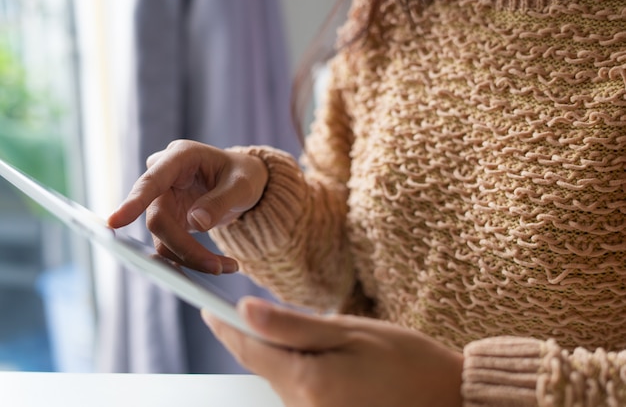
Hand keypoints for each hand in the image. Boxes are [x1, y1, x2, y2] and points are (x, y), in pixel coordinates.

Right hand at [107, 140, 267, 273]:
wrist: (245, 181)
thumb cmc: (244, 174)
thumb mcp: (242, 184)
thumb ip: (220, 200)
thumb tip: (196, 223)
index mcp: (181, 157)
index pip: (152, 181)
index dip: (134, 202)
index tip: (115, 222)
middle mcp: (165, 177)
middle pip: (158, 219)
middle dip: (184, 248)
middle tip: (217, 267)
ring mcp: (163, 199)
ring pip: (163, 238)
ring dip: (192, 258)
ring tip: (227, 266)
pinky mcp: (169, 219)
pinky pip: (171, 245)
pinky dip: (193, 259)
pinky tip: (219, 264)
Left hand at [203, 298, 463, 406]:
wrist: (445, 399)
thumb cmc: (403, 359)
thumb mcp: (349, 332)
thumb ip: (292, 325)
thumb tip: (245, 310)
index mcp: (305, 382)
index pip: (248, 349)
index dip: (224, 326)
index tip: (206, 307)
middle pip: (262, 365)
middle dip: (251, 337)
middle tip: (237, 308)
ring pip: (280, 377)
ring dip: (278, 352)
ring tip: (290, 329)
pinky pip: (299, 389)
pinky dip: (297, 367)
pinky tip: (315, 354)